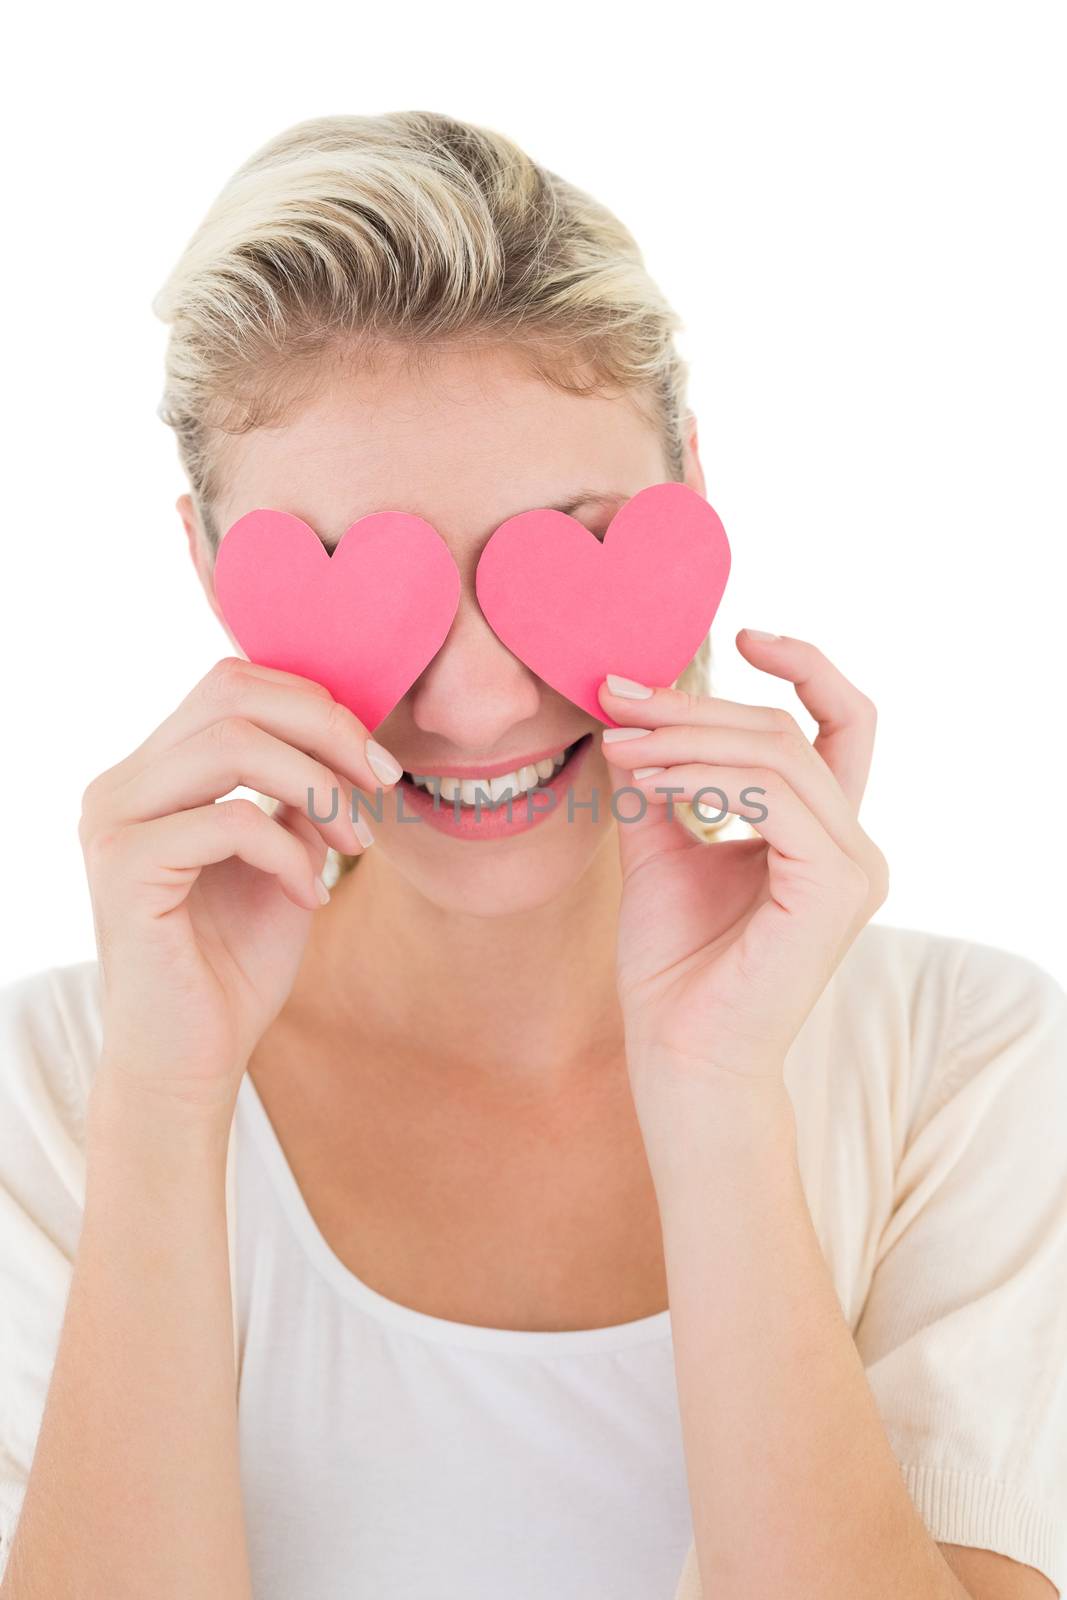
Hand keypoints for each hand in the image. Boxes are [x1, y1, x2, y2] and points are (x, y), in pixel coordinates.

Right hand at [78, 657, 388, 1123]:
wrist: (191, 1062)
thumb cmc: (235, 965)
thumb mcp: (285, 858)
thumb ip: (298, 793)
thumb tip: (346, 732)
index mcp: (151, 774)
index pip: (232, 684)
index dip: (316, 706)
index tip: (376, 763)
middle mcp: (120, 786)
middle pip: (231, 692)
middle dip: (326, 728)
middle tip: (381, 782)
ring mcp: (113, 823)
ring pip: (231, 742)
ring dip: (317, 784)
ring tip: (354, 844)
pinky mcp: (124, 870)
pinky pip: (230, 821)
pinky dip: (288, 852)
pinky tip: (310, 895)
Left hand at [599, 629, 888, 1105]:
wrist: (678, 1055)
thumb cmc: (674, 966)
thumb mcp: (660, 851)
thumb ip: (660, 782)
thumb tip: (631, 707)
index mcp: (826, 835)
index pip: (842, 724)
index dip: (806, 667)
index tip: (741, 632)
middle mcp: (855, 847)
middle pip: (786, 730)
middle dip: (695, 705)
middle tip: (617, 696)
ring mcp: (855, 868)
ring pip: (777, 755)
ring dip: (686, 738)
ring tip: (617, 743)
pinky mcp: (835, 889)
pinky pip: (772, 797)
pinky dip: (703, 776)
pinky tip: (647, 778)